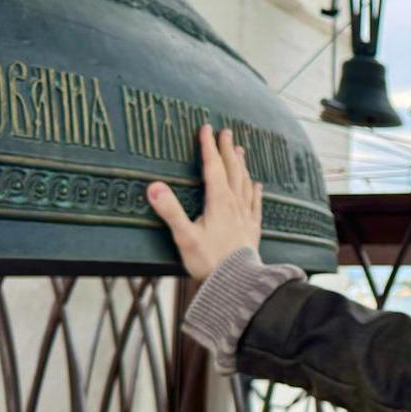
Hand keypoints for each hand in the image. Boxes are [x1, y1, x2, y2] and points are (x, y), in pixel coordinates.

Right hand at [146, 124, 262, 280]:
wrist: (238, 283)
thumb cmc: (209, 262)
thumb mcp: (184, 237)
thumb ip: (169, 211)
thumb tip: (153, 186)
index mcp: (218, 202)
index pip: (212, 167)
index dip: (208, 147)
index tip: (206, 128)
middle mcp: (235, 204)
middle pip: (231, 170)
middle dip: (227, 150)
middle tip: (226, 131)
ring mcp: (246, 216)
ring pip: (245, 183)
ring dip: (242, 165)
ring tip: (241, 150)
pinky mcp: (253, 229)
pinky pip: (256, 203)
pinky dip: (256, 191)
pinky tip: (257, 185)